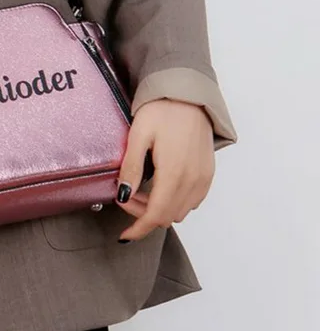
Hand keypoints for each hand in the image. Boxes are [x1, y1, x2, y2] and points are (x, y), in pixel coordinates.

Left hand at [115, 99, 214, 241]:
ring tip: (140, 190)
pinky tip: (159, 187)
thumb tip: (124, 195)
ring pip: (180, 211)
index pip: (156, 215)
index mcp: (174, 173)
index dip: (138, 228)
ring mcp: (203, 178)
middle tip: (125, 197)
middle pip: (167, 216)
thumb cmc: (162, 111)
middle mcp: (193, 180)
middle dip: (143, 215)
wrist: (189, 95)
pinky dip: (174, 202)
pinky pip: (192, 201)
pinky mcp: (208, 174)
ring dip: (159, 209)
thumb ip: (131, 167)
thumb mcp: (139, 135)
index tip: (124, 235)